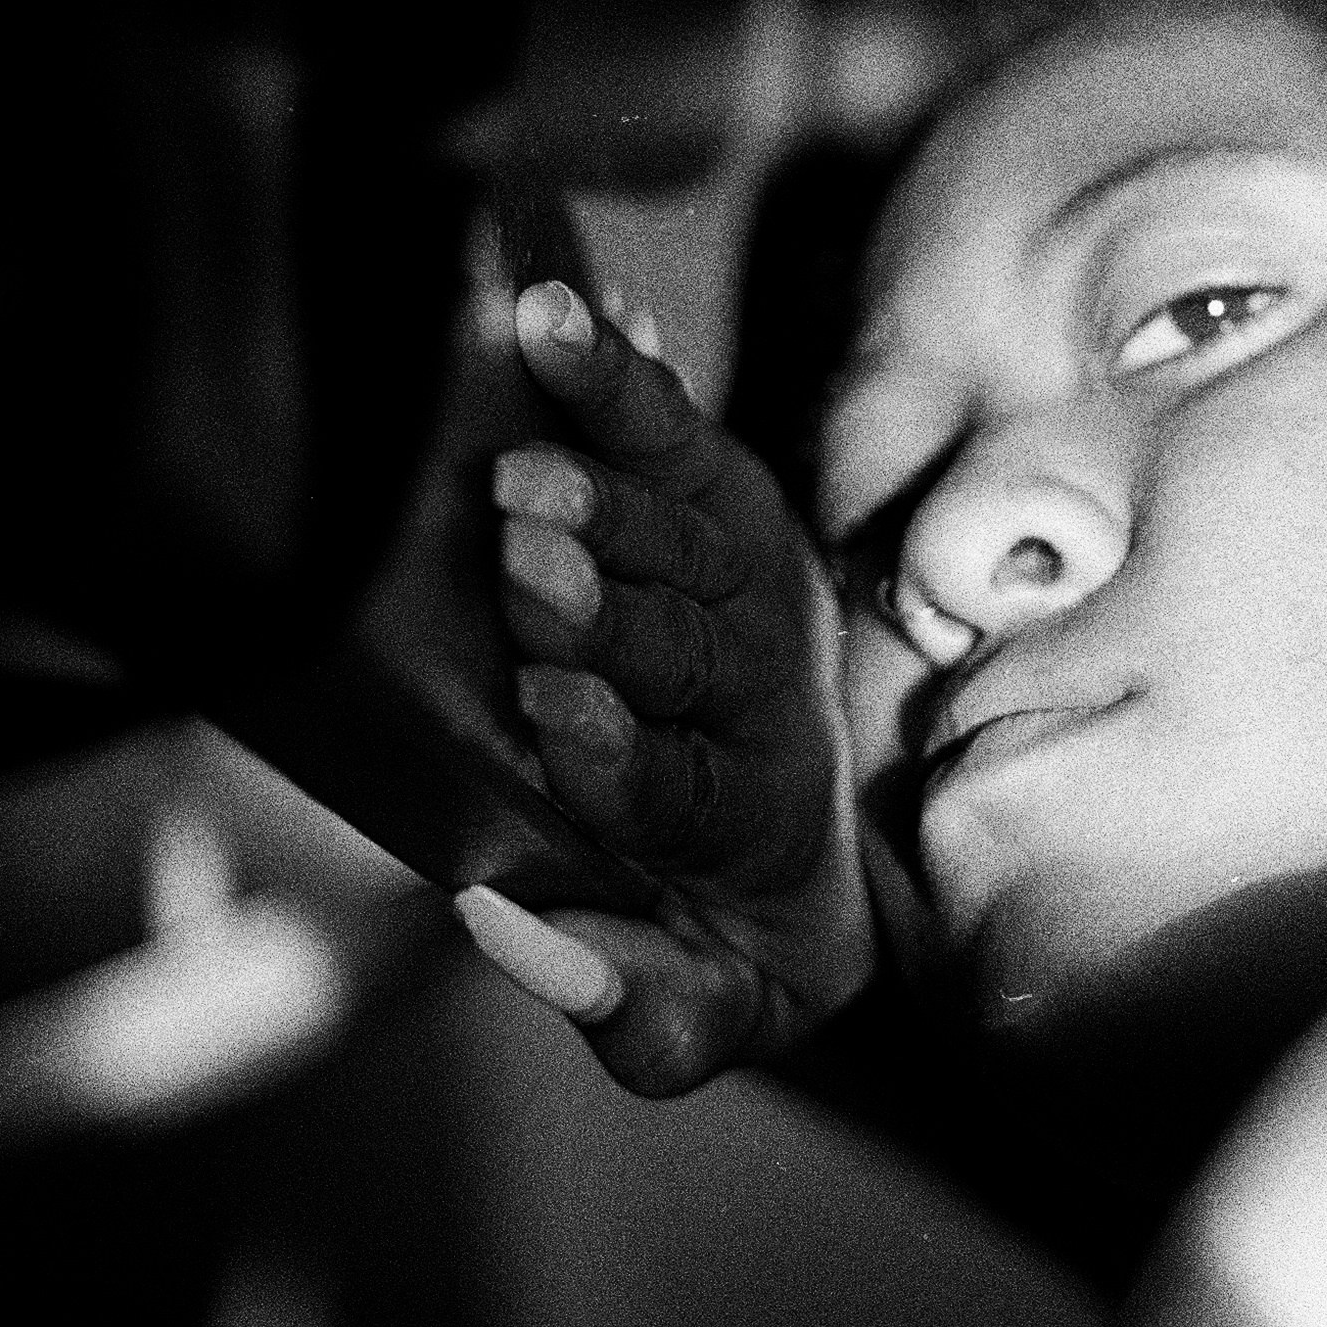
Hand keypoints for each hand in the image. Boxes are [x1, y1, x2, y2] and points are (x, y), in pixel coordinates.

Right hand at [460, 280, 869, 1095]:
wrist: (816, 830)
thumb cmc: (716, 929)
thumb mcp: (700, 1014)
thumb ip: (639, 1010)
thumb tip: (510, 929)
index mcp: (746, 818)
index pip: (686, 789)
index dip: (624, 758)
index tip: (555, 718)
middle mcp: (760, 692)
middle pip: (686, 651)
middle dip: (605, 614)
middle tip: (526, 569)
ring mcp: (747, 584)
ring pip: (683, 535)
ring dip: (605, 500)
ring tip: (525, 470)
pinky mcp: (720, 496)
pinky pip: (669, 429)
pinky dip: (618, 373)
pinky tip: (560, 311)